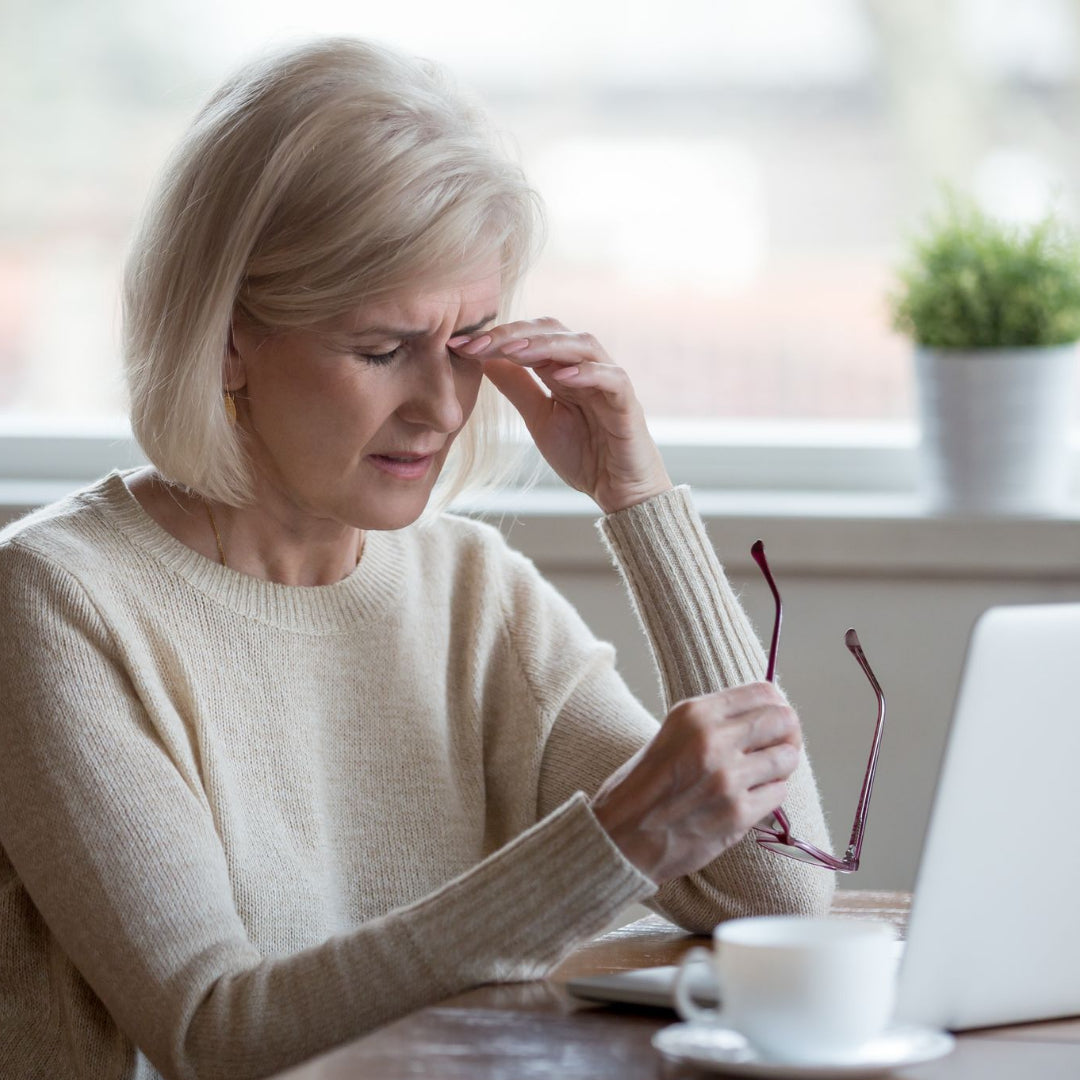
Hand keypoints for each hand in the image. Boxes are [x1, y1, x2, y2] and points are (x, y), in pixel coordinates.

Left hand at [449, 318, 671, 513]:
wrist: (618, 492)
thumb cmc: (585, 454)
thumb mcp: (539, 419)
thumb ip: (518, 388)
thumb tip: (485, 359)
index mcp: (563, 369)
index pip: (530, 338)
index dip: (496, 337)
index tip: (458, 345)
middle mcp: (587, 367)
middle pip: (553, 331)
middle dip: (514, 334)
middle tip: (478, 343)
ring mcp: (609, 382)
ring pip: (582, 345)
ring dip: (546, 345)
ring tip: (514, 351)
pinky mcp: (628, 404)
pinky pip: (612, 378)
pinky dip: (589, 373)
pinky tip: (562, 376)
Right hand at [589, 683, 801, 883]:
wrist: (623, 835)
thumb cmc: (646, 784)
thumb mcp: (674, 733)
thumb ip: (716, 721)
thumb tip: (766, 714)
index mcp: (694, 714)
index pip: (762, 692)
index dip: (776, 705)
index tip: (775, 718)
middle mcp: (712, 740)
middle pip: (783, 720)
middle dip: (787, 733)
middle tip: (779, 745)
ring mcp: (727, 778)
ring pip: (787, 758)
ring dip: (782, 765)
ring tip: (764, 773)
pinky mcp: (737, 813)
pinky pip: (778, 793)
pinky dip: (771, 794)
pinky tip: (750, 796)